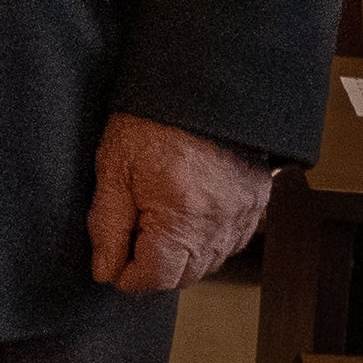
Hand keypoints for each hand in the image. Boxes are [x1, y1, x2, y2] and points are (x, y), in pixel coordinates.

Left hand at [90, 111, 275, 295]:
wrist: (200, 85)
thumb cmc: (152, 121)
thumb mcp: (114, 170)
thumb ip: (107, 226)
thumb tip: (105, 270)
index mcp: (182, 218)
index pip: (155, 278)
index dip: (126, 275)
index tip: (112, 259)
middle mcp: (219, 224)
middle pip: (184, 276)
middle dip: (153, 267)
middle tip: (130, 235)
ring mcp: (244, 215)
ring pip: (208, 261)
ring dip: (180, 254)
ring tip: (156, 218)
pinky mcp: (257, 202)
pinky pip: (229, 240)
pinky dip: (205, 238)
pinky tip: (185, 214)